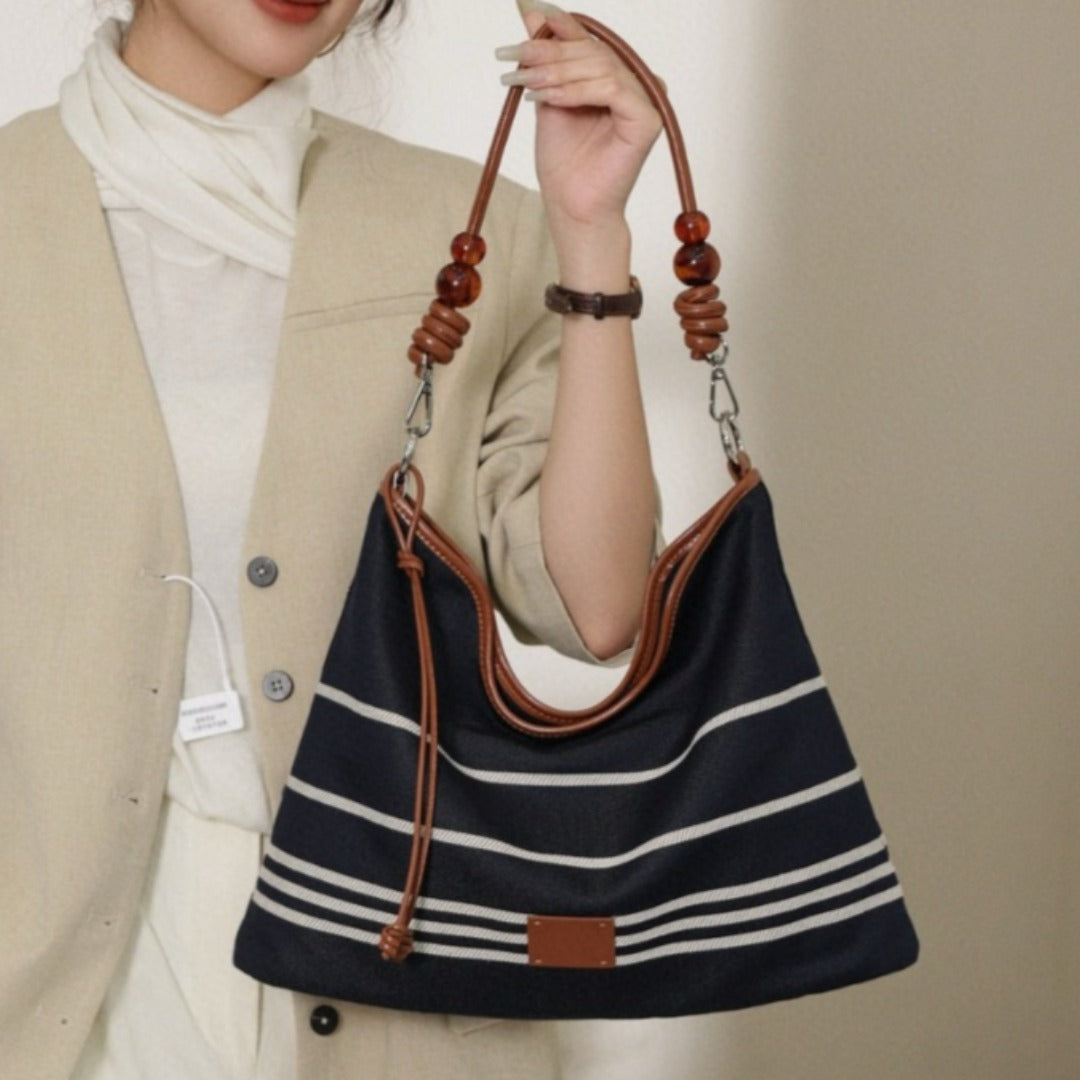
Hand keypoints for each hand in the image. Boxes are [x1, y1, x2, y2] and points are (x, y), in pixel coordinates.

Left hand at [498, 4, 661, 242]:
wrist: (571, 205)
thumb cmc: (563, 161)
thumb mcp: (546, 95)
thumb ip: (545, 53)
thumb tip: (530, 6)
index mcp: (615, 75)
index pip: (587, 39)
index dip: (557, 26)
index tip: (525, 14)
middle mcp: (635, 83)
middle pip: (592, 49)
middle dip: (549, 51)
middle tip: (514, 58)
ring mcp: (646, 100)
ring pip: (599, 65)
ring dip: (556, 71)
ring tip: (525, 83)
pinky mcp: (648, 119)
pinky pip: (610, 88)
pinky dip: (576, 90)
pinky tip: (548, 98)